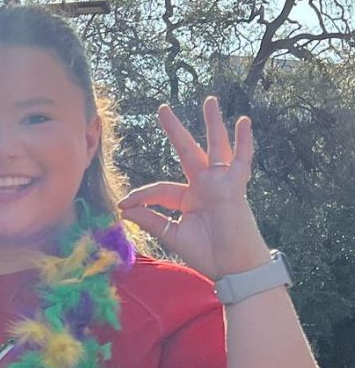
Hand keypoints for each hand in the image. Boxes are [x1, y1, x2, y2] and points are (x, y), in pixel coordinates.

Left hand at [119, 96, 271, 278]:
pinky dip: (244, 142)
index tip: (123, 205)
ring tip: (208, 100)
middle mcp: (203, 186)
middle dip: (173, 131)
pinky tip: (243, 121)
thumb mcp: (172, 235)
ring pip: (213, 147)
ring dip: (211, 124)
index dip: (140, 197)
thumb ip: (151, 220)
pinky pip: (240, 161)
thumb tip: (124, 209)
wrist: (233, 267)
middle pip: (185, 152)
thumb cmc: (207, 254)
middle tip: (161, 108)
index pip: (159, 189)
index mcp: (187, 199)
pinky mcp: (234, 187)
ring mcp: (220, 183)